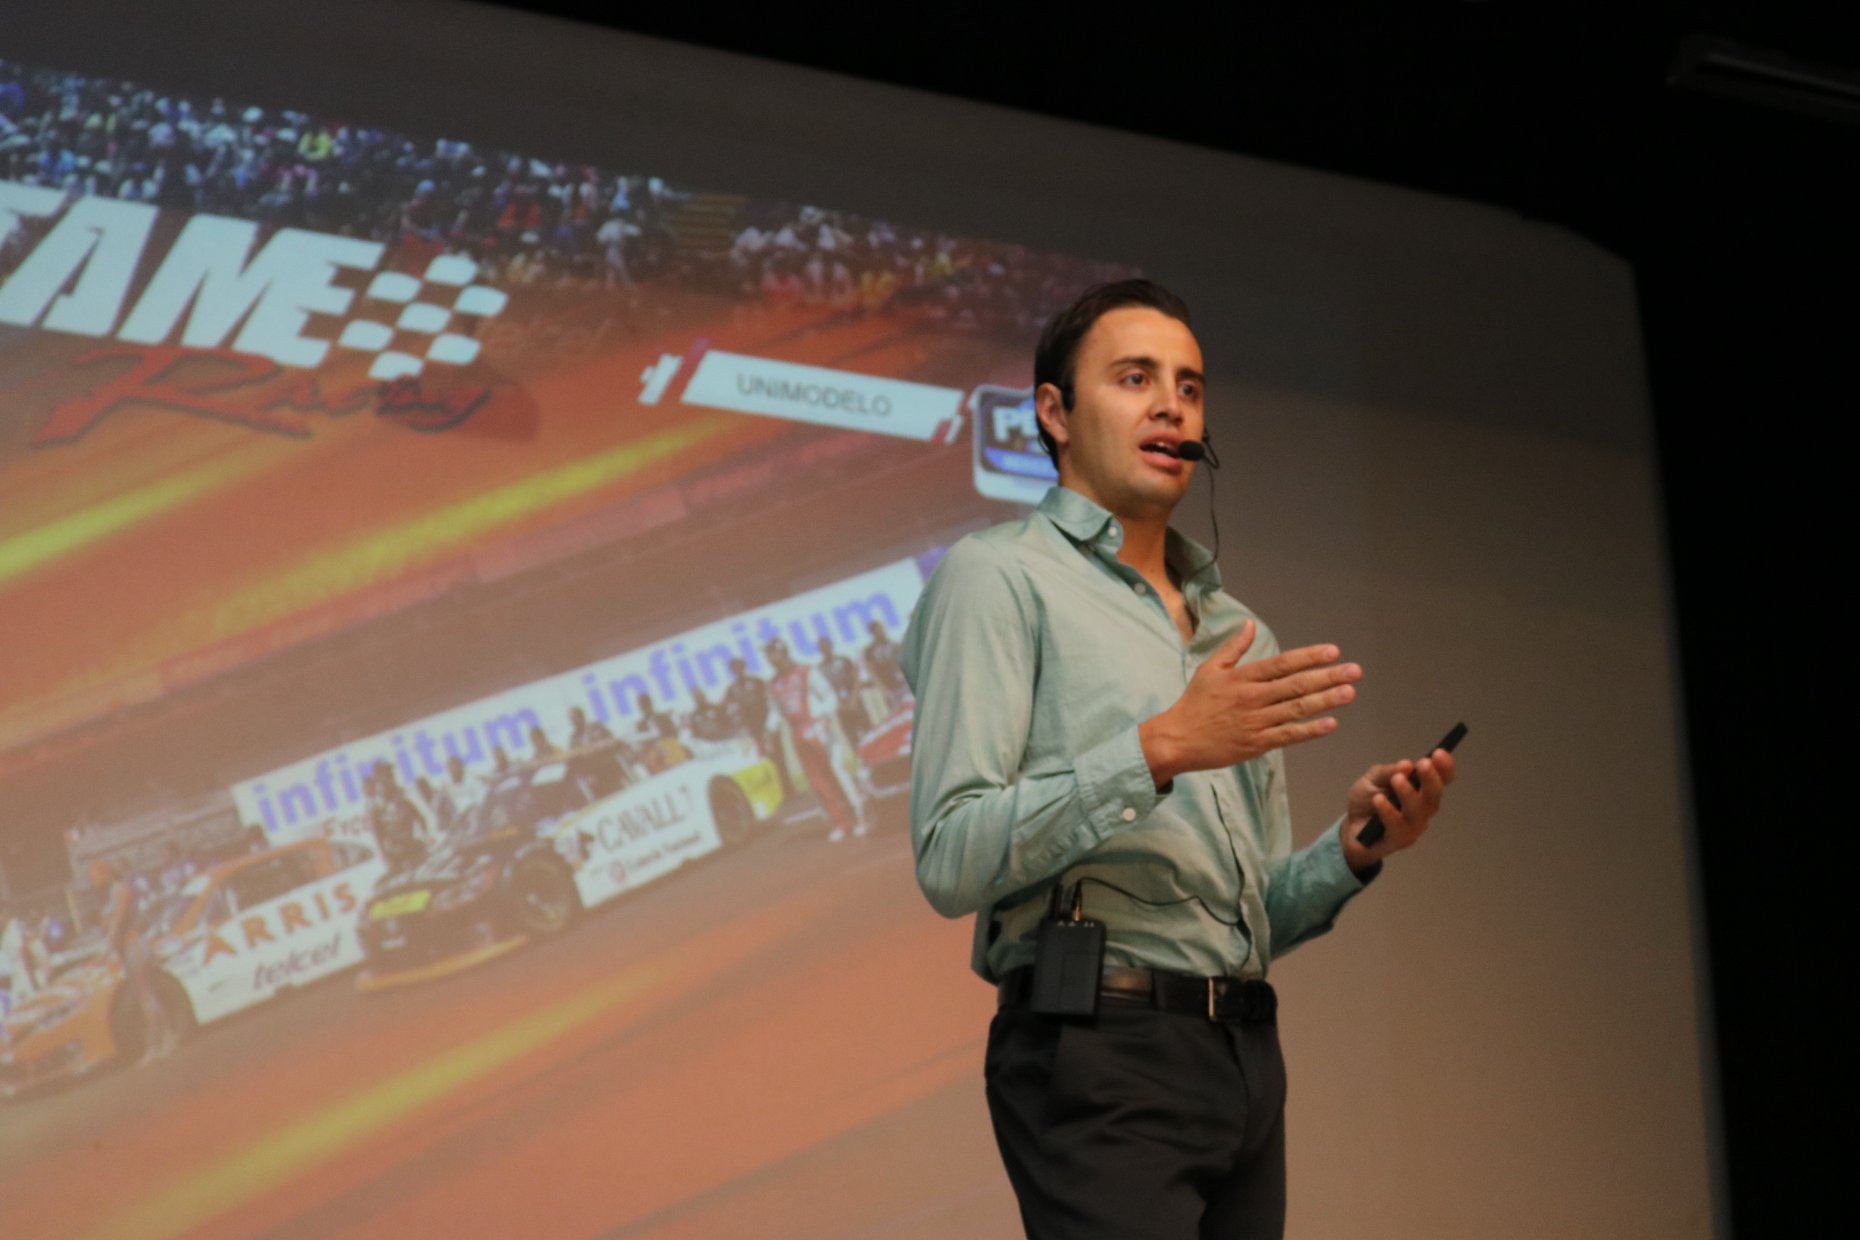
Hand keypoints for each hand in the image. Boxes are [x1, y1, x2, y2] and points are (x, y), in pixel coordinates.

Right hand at [1139, 620, 1359, 786]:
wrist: (1177, 740)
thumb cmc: (1194, 703)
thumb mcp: (1210, 669)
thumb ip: (1233, 647)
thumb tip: (1250, 625)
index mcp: (1242, 677)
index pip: (1281, 664)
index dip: (1308, 657)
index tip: (1332, 651)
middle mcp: (1252, 698)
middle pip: (1296, 685)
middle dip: (1327, 677)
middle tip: (1354, 671)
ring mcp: (1256, 722)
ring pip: (1297, 709)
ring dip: (1325, 700)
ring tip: (1349, 692)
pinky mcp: (1257, 744)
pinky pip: (1288, 735)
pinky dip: (1310, 730)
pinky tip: (1330, 723)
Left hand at [1340, 749, 1457, 869]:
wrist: (1349, 828)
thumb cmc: (1367, 801)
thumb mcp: (1373, 779)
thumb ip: (1389, 772)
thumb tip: (1406, 764)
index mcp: (1421, 790)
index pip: (1442, 779)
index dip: (1445, 767)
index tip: (1439, 753)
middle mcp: (1423, 808)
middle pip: (1434, 795)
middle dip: (1431, 779)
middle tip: (1423, 764)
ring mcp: (1413, 826)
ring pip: (1418, 811)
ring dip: (1409, 794)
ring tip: (1397, 779)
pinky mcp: (1399, 840)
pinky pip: (1398, 827)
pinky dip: (1388, 812)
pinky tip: (1378, 800)